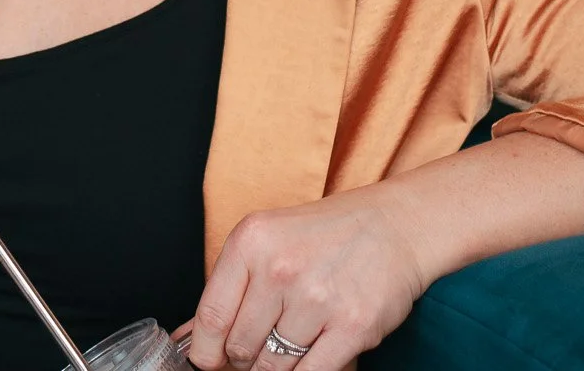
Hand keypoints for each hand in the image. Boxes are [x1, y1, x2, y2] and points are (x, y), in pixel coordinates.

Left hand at [184, 185, 427, 370]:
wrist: (395, 226)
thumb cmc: (327, 235)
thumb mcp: (268, 242)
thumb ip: (229, 290)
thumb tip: (188, 337)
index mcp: (252, 242)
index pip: (210, 318)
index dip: (205, 351)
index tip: (209, 360)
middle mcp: (281, 268)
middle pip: (240, 348)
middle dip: (247, 355)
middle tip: (264, 341)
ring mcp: (318, 299)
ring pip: (273, 366)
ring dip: (279, 363)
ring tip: (295, 337)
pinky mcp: (353, 326)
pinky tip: (311, 352)